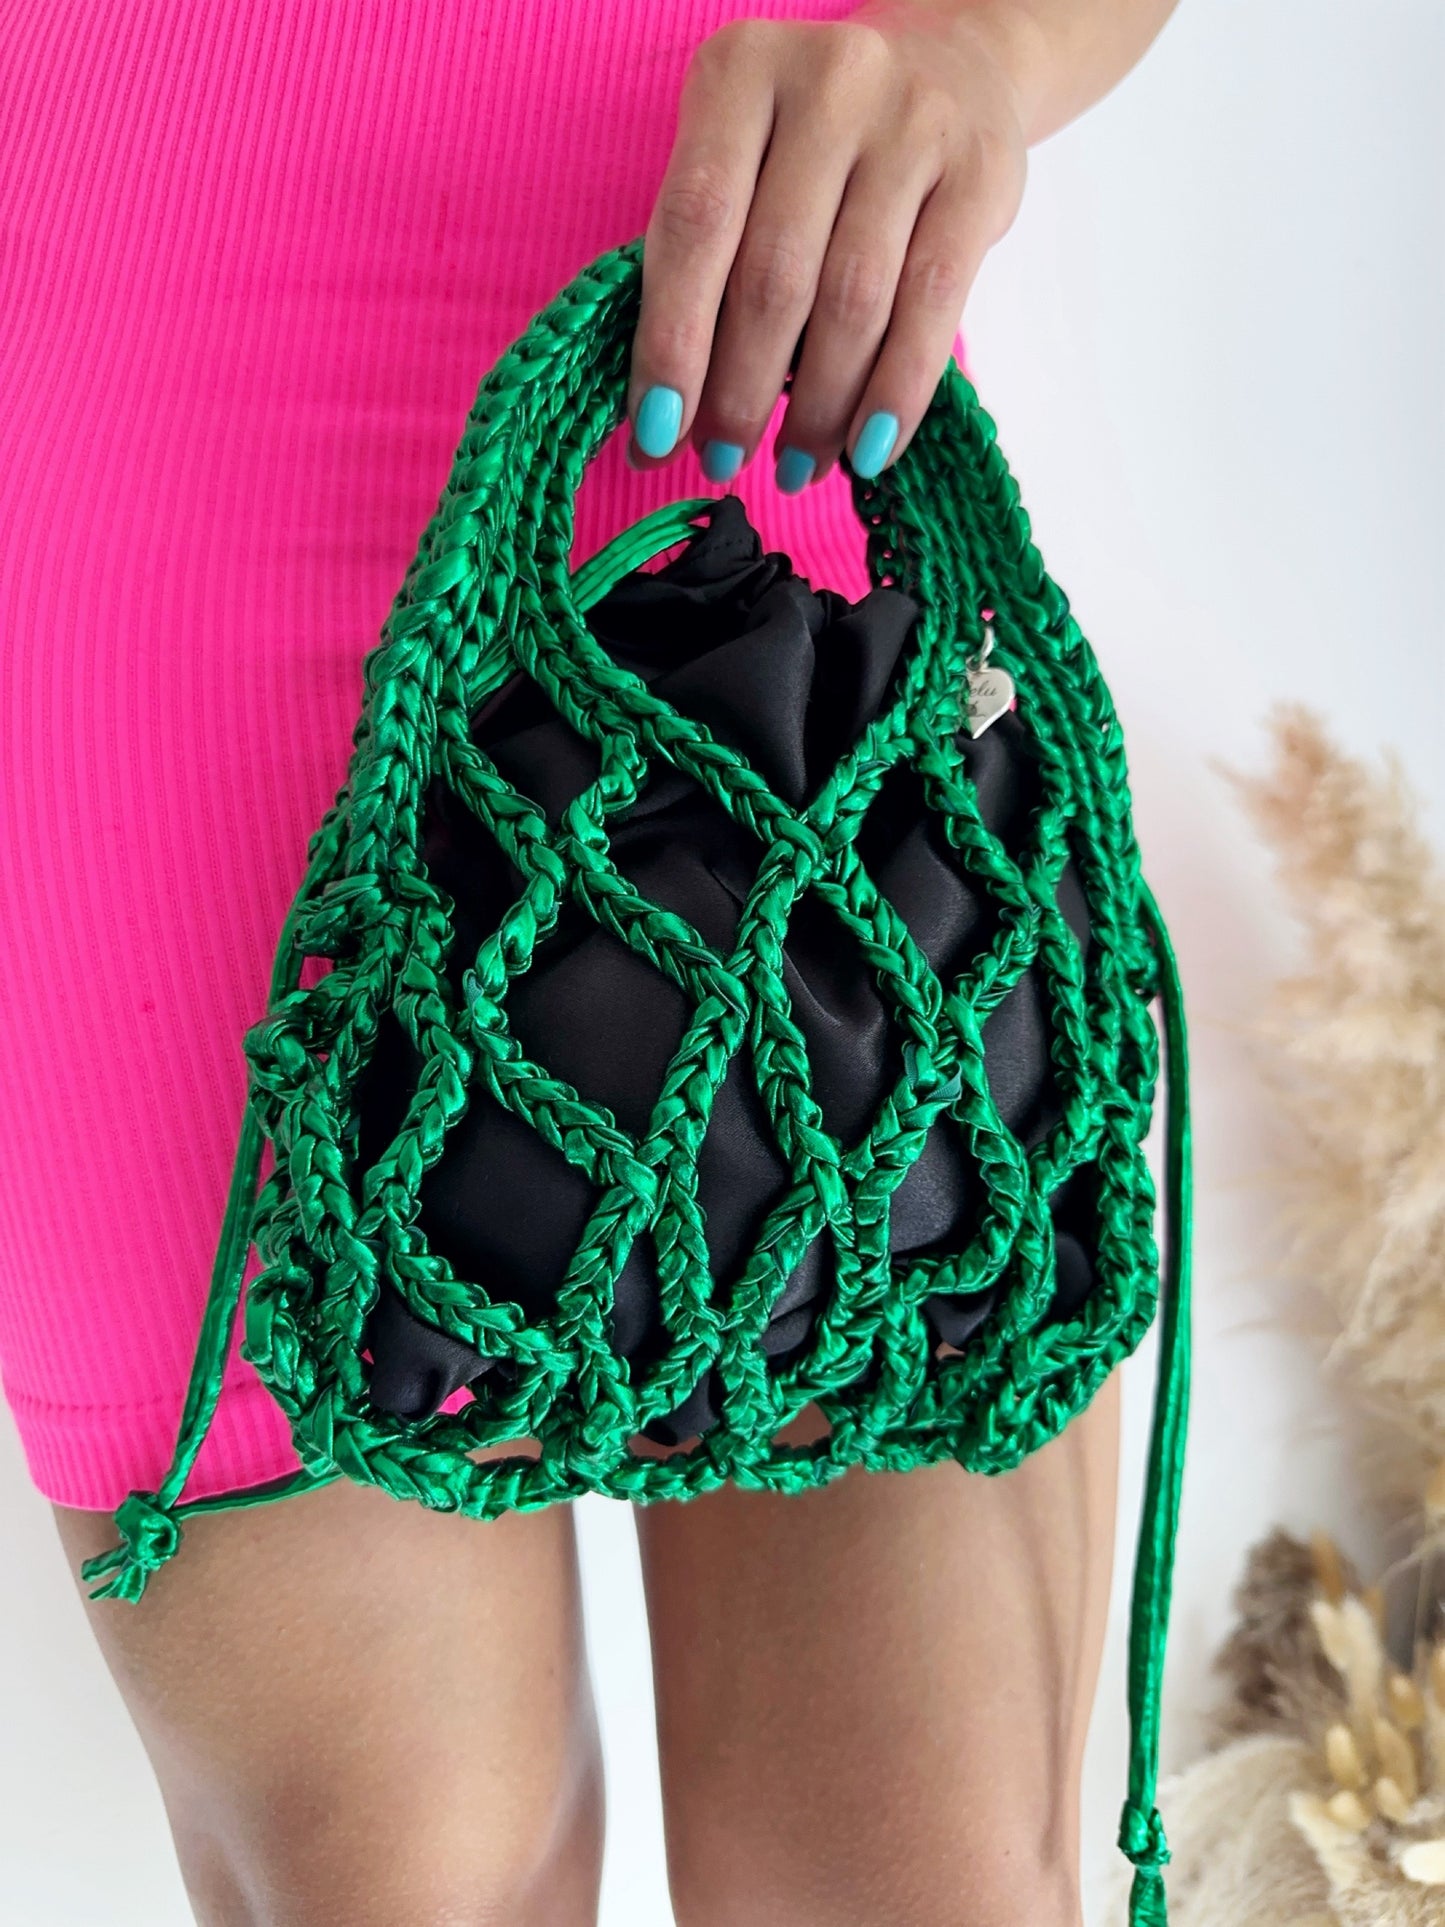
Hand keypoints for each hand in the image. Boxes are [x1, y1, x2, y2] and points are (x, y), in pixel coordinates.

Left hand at [626, 4, 1031, 489]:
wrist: (952, 70)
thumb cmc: (816, 146)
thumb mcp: (743, 164)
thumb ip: (700, 269)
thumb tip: (656, 426)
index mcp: (741, 72)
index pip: (694, 224)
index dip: (673, 342)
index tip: (659, 432)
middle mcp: (830, 83)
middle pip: (774, 274)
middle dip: (743, 391)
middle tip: (727, 460)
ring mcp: (913, 123)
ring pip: (853, 301)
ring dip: (818, 407)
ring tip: (796, 467)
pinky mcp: (981, 174)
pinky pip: (933, 307)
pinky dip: (896, 393)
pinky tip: (868, 448)